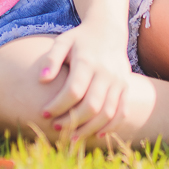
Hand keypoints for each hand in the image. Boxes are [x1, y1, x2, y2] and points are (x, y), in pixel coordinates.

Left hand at [38, 22, 131, 140]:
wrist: (108, 31)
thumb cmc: (79, 39)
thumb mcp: (63, 42)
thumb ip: (51, 58)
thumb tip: (42, 78)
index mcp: (88, 61)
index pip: (74, 90)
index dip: (58, 105)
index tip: (44, 112)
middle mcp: (106, 73)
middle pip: (92, 105)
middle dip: (72, 121)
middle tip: (55, 127)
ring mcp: (119, 81)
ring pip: (107, 113)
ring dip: (89, 129)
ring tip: (72, 137)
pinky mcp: (126, 87)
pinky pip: (121, 112)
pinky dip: (111, 127)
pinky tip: (96, 134)